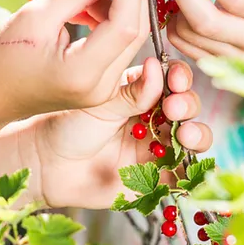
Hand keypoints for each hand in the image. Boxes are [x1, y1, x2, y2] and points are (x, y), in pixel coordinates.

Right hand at [0, 0, 148, 139]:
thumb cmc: (2, 57)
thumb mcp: (35, 15)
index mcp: (82, 73)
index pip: (125, 26)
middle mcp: (101, 88)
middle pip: (135, 32)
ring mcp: (103, 92)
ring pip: (130, 39)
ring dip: (118, 7)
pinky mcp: (101, 87)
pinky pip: (118, 48)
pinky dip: (110, 22)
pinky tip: (86, 11)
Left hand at [27, 58, 211, 208]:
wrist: (46, 163)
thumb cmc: (67, 124)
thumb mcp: (100, 102)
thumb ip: (132, 91)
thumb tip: (158, 66)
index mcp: (140, 92)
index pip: (171, 79)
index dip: (179, 77)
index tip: (176, 78)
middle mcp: (152, 117)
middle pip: (187, 107)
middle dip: (187, 104)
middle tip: (173, 107)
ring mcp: (155, 147)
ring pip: (193, 139)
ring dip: (196, 133)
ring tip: (182, 134)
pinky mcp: (155, 178)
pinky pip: (183, 175)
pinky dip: (192, 170)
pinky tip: (188, 163)